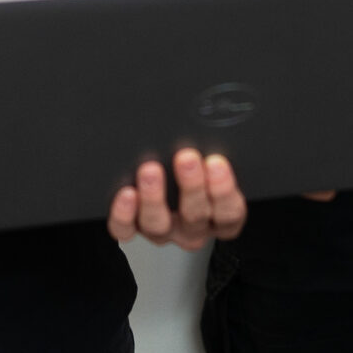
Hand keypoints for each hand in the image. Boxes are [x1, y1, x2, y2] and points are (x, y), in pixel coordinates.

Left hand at [109, 148, 247, 248]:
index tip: (217, 162)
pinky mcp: (136, 229)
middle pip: (195, 216)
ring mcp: (165, 231)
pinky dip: (124, 215)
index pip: (229, 212)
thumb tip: (221, 122)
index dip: (223, 190)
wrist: (171, 187)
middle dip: (191, 185)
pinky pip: (127, 230)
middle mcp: (194, 227)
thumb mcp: (218, 163)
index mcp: (221, 216)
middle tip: (186, 158)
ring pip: (159, 225)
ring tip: (150, 171)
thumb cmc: (205, 168)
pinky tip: (126, 194)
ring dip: (154, 198)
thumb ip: (219, 152)